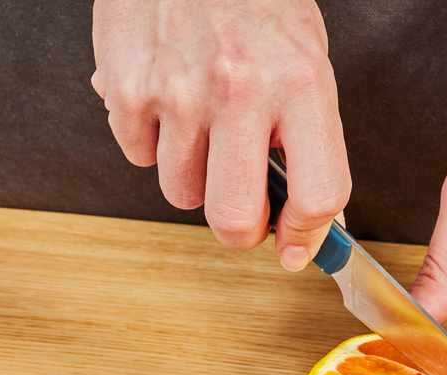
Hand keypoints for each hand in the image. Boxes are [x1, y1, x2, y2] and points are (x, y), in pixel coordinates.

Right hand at [91, 0, 350, 269]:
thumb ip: (309, 137)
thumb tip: (307, 220)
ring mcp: (179, 92)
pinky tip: (165, 97)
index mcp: (301, 82)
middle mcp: (241, 90)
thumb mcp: (304, 58)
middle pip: (234, 219)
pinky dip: (151, 140)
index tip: (297, 245)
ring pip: (180, 193)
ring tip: (201, 122)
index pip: (319, 193)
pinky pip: (138, 158)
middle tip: (243, 209)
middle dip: (239, 229)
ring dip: (191, 174)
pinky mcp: (127, 89)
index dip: (307, 234)